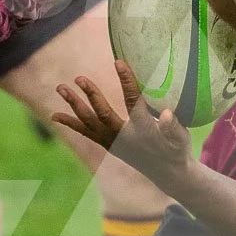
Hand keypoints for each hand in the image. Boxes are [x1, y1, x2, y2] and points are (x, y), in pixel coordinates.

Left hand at [53, 61, 193, 191]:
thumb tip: (168, 114)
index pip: (134, 103)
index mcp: (144, 131)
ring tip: (60, 88)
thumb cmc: (176, 150)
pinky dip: (70, 123)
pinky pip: (85, 132)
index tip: (119, 63)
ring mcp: (112, 141)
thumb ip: (173, 128)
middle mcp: (124, 137)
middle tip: (79, 78)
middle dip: (91, 95)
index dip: (127, 82)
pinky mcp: (106, 143)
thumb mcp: (181, 139)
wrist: (166, 173)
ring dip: (74, 104)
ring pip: (89, 122)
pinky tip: (54, 115)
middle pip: (103, 114)